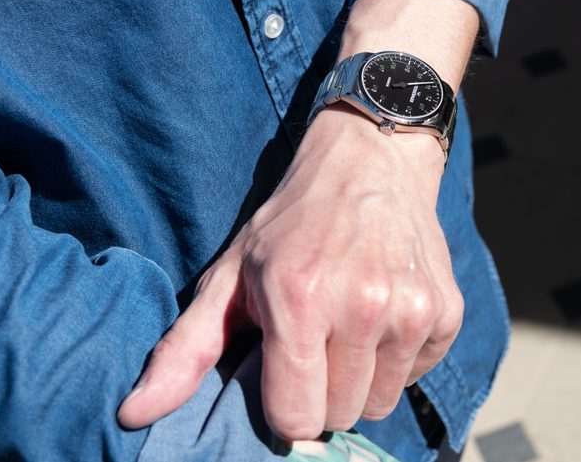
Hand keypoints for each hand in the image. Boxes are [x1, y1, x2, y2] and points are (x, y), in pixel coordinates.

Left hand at [117, 102, 463, 439]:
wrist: (372, 160)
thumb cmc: (292, 222)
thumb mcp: (230, 274)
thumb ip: (185, 349)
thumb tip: (133, 414)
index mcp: (299, 300)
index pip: (296, 421)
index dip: (282, 403)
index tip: (281, 368)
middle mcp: (362, 308)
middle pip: (339, 415)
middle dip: (321, 391)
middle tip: (315, 340)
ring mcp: (412, 310)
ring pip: (381, 401)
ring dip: (361, 378)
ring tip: (348, 325)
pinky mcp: (447, 311)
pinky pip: (417, 376)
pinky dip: (397, 359)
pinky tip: (383, 314)